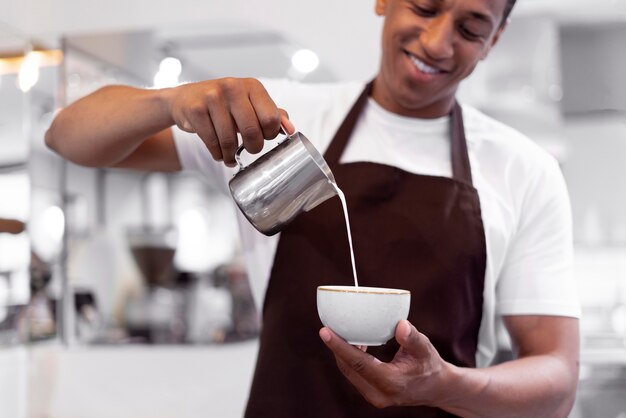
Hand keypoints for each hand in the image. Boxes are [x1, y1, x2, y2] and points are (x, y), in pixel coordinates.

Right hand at [164, 77, 294, 166]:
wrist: (185, 99)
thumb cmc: (223, 105)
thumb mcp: (249, 104)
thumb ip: (272, 115)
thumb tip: (291, 129)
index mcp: (252, 86)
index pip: (271, 118)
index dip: (270, 134)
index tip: (264, 137)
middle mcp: (233, 87)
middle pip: (252, 131)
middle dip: (253, 147)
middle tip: (249, 150)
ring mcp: (212, 97)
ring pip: (229, 140)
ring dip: (231, 155)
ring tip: (230, 156)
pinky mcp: (196, 109)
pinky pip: (212, 142)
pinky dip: (217, 154)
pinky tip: (219, 153)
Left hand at [319, 320, 452, 408]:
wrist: (436, 388)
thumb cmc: (430, 365)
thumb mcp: (425, 349)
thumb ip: (412, 338)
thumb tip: (400, 325)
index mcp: (391, 382)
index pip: (358, 363)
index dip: (339, 346)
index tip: (325, 332)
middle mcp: (379, 393)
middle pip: (348, 368)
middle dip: (336, 347)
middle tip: (328, 326)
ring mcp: (374, 396)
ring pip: (349, 372)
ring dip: (342, 353)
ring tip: (341, 332)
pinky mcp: (372, 394)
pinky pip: (354, 375)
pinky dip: (350, 359)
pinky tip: (354, 343)